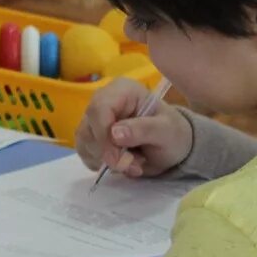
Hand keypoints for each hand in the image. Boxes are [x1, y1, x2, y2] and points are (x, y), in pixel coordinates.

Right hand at [74, 79, 191, 178]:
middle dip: (108, 153)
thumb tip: (114, 134)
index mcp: (122, 90)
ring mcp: (94, 118)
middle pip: (88, 127)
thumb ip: (143, 130)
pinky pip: (84, 151)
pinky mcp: (90, 135)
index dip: (104, 137)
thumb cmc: (172, 132)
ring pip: (84, 141)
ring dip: (106, 160)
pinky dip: (101, 163)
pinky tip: (120, 163)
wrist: (172, 144)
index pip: (99, 109)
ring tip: (133, 163)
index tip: (117, 160)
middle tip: (133, 166)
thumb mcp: (166, 131)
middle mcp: (103, 100)